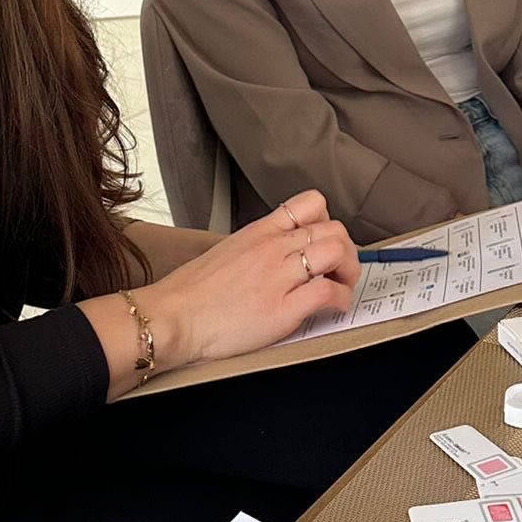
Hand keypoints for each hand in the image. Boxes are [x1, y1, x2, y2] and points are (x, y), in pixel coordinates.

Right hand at [138, 190, 357, 367]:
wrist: (172, 317)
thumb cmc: (191, 293)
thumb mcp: (226, 252)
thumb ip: (256, 249)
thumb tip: (277, 257)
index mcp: (259, 232)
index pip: (310, 204)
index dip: (328, 222)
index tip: (325, 243)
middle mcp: (273, 247)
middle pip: (334, 229)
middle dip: (346, 251)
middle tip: (340, 271)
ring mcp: (279, 276)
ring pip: (337, 252)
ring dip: (349, 271)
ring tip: (340, 287)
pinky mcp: (283, 308)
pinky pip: (329, 292)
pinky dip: (340, 299)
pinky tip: (332, 307)